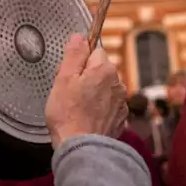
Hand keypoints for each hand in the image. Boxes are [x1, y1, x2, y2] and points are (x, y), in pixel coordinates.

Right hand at [45, 34, 127, 149]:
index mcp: (105, 70)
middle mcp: (118, 84)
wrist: (82, 148)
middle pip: (100, 70)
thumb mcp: (64, 78)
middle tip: (69, 93)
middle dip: (87, 78)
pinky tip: (87, 118)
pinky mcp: (120, 120)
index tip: (69, 75)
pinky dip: (100, 110)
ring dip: (94, 94)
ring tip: (77, 109)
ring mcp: (121, 103)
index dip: (79, 62)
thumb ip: (74, 54)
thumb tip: (79, 37)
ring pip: (105, 89)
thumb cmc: (68, 114)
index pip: (94, 51)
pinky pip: (109, 106)